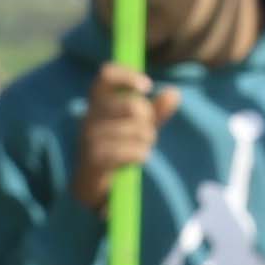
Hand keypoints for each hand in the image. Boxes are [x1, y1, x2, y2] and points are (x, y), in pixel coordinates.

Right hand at [73, 64, 164, 205]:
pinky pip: (131, 150)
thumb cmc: (116, 150)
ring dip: (146, 142)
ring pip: (136, 129)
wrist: (92, 188)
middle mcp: (90, 116)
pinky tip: (139, 159)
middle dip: (148, 119)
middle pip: (133, 105)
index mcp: (97, 103)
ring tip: (140, 149)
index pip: (106, 75)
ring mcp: (90, 137)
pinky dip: (140, 155)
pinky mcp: (95, 158)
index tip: (147, 87)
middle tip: (146, 133)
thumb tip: (173, 93)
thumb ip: (155, 111)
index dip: (127, 76)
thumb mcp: (137, 128)